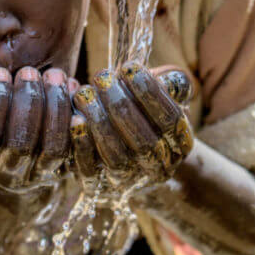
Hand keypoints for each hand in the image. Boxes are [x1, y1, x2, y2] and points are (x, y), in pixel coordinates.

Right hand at [0, 66, 74, 192]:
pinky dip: (79, 119)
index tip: (0, 72)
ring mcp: (39, 175)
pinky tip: (73, 89)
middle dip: (28, 101)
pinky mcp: (66, 169)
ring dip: (56, 106)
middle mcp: (7, 174)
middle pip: (21, 142)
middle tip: (29, 71)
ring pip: (53, 147)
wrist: (10, 150)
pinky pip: (78, 149)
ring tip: (53, 74)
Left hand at [70, 62, 194, 193]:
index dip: (150, 93)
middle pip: (144, 141)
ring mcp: (129, 180)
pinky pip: (90, 170)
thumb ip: (169, 84)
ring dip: (99, 122)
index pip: (170, 119)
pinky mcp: (99, 187)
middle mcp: (158, 167)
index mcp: (180, 144)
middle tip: (102, 76)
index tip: (129, 67)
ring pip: (117, 157)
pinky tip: (75, 118)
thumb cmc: (145, 114)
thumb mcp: (163, 98)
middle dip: (121, 105)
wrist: (130, 159)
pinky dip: (82, 144)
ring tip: (85, 93)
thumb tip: (166, 77)